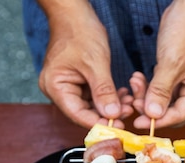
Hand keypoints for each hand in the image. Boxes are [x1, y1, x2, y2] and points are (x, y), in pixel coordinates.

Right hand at [37, 0, 133, 127]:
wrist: (75, 13)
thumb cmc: (79, 32)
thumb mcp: (95, 63)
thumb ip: (104, 91)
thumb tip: (112, 114)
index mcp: (55, 87)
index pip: (77, 114)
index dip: (98, 123)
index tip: (118, 127)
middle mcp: (59, 90)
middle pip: (84, 112)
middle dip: (107, 114)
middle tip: (128, 113)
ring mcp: (69, 86)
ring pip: (92, 106)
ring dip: (111, 106)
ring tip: (129, 103)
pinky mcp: (79, 82)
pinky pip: (95, 96)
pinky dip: (109, 97)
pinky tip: (123, 95)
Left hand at [132, 0, 184, 129]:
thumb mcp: (171, 63)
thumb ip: (160, 91)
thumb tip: (152, 114)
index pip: (180, 114)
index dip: (159, 120)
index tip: (139, 122)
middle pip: (172, 110)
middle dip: (151, 106)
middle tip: (133, 102)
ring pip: (164, 99)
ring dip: (147, 94)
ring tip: (134, 84)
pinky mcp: (178, 74)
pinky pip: (162, 87)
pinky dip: (149, 85)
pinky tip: (138, 79)